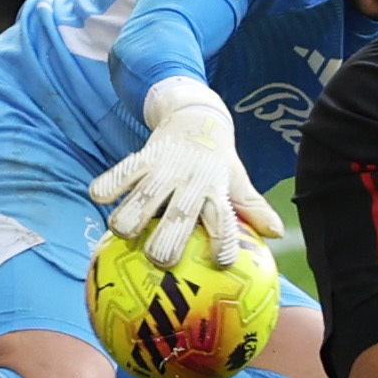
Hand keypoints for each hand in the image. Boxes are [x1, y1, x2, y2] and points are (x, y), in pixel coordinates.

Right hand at [86, 77, 281, 262]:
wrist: (196, 114)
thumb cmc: (217, 159)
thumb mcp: (237, 180)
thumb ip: (252, 207)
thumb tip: (278, 234)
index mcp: (216, 189)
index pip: (223, 221)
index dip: (222, 244)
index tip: (219, 263)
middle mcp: (191, 181)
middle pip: (178, 217)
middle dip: (166, 243)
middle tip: (159, 260)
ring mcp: (164, 168)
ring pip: (142, 199)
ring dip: (129, 219)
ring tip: (124, 234)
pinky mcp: (141, 157)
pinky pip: (119, 173)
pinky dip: (107, 184)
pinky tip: (99, 197)